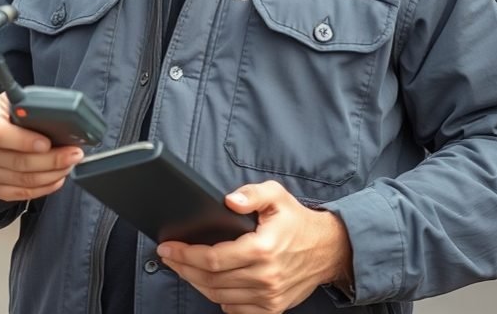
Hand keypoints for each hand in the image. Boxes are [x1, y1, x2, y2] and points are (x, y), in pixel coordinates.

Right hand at [0, 93, 83, 201]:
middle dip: (52, 160)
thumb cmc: (4, 113)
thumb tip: (61, 115)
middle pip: (18, 162)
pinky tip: (57, 178)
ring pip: (22, 180)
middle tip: (73, 154)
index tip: (48, 143)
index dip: (26, 141)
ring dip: (52, 174)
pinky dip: (43, 188)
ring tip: (69, 164)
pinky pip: (20, 193)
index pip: (0, 135)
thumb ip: (31, 106)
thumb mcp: (13, 100)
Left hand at [156, 180, 352, 313]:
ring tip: (184, 268)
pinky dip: (218, 297)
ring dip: (196, 283)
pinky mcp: (272, 308)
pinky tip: (210, 283)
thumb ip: (251, 194)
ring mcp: (269, 296)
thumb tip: (229, 201)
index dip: (184, 255)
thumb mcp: (277, 195)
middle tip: (169, 257)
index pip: (212, 258)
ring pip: (218, 295)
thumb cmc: (297, 222)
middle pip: (210, 279)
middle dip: (183, 268)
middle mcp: (265, 276)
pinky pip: (234, 309)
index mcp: (263, 249)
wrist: (328, 249)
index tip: (167, 248)